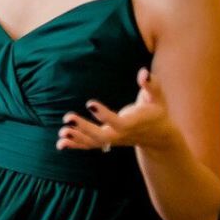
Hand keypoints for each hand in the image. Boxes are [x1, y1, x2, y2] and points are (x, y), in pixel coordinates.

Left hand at [59, 67, 183, 154]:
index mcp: (134, 123)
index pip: (118, 122)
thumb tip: (144, 73)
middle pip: (103, 136)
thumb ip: (151, 85)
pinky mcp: (108, 141)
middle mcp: (122, 134)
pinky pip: (90, 145)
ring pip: (94, 143)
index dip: (104, 115)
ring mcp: (114, 139)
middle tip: (68, 117)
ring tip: (62, 132)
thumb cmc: (157, 110)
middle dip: (85, 128)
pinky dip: (75, 145)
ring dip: (77, 138)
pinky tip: (60, 143)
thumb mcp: (158, 97)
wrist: (159, 135)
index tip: (89, 103)